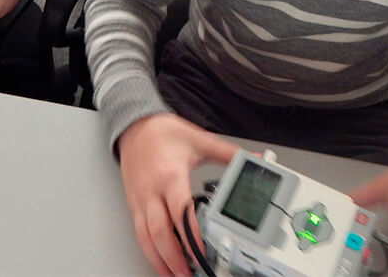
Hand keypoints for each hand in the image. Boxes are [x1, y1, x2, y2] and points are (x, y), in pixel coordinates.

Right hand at [117, 113, 239, 276]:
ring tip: (176, 275)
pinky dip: (149, 252)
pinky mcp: (134, 204)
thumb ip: (228, 154)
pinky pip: (139, 233)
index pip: (181, 212)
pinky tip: (160, 261)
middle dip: (175, 258)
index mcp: (170, 176)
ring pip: (146, 238)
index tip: (202, 253)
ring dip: (160, 260)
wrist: (134, 125)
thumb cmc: (162, 132)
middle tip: (190, 273)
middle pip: (160, 233)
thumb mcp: (200, 140)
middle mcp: (152, 191)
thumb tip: (254, 160)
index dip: (191, 236)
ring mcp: (140, 200)